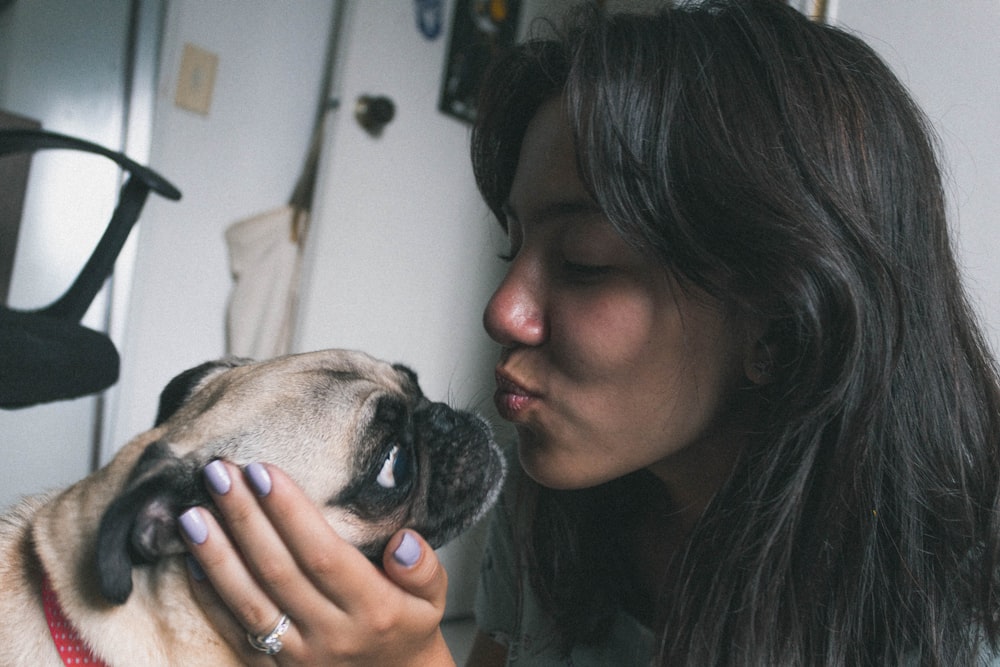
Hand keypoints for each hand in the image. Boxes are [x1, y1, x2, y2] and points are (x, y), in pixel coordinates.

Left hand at [179, 461, 454, 665]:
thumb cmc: (407, 627)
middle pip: (278, 571)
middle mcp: (331, 635)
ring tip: (192, 513)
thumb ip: (424, 568)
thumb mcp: (433, 598)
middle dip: (244, 518)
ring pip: (248, 602)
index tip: (262, 471)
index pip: (323, 554)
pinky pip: (235, 631)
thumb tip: (403, 541)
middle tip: (217, 473)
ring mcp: (298, 657)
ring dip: (216, 556)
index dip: (290, 513)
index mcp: (373, 610)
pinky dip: (210, 596)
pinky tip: (191, 560)